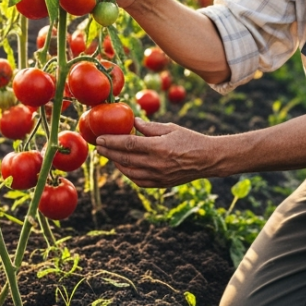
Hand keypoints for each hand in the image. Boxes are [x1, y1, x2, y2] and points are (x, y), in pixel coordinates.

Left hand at [95, 119, 223, 187]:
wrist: (207, 159)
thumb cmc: (190, 140)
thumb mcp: (170, 128)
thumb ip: (149, 127)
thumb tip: (132, 122)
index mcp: (159, 147)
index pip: (128, 144)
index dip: (112, 141)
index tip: (100, 138)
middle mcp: (156, 164)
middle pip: (125, 158)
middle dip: (109, 152)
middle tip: (98, 146)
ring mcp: (158, 176)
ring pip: (129, 171)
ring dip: (116, 163)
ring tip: (108, 155)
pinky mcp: (160, 183)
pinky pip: (138, 180)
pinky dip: (128, 173)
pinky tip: (123, 165)